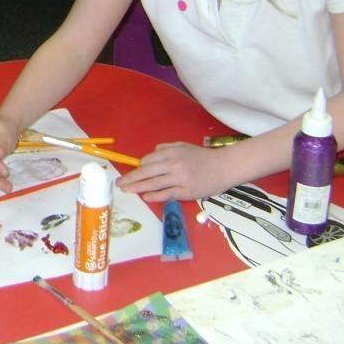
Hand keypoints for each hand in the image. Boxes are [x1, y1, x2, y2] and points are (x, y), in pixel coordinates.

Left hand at [116, 141, 231, 201]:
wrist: (225, 167)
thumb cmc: (204, 157)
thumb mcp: (184, 146)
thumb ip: (166, 148)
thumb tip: (152, 154)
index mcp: (172, 153)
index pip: (149, 160)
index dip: (139, 168)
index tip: (133, 174)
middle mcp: (174, 165)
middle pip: (147, 172)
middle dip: (131, 178)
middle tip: (119, 183)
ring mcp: (180, 179)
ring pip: (154, 184)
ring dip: (138, 188)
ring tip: (127, 191)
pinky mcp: (187, 192)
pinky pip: (167, 194)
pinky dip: (155, 196)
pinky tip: (146, 197)